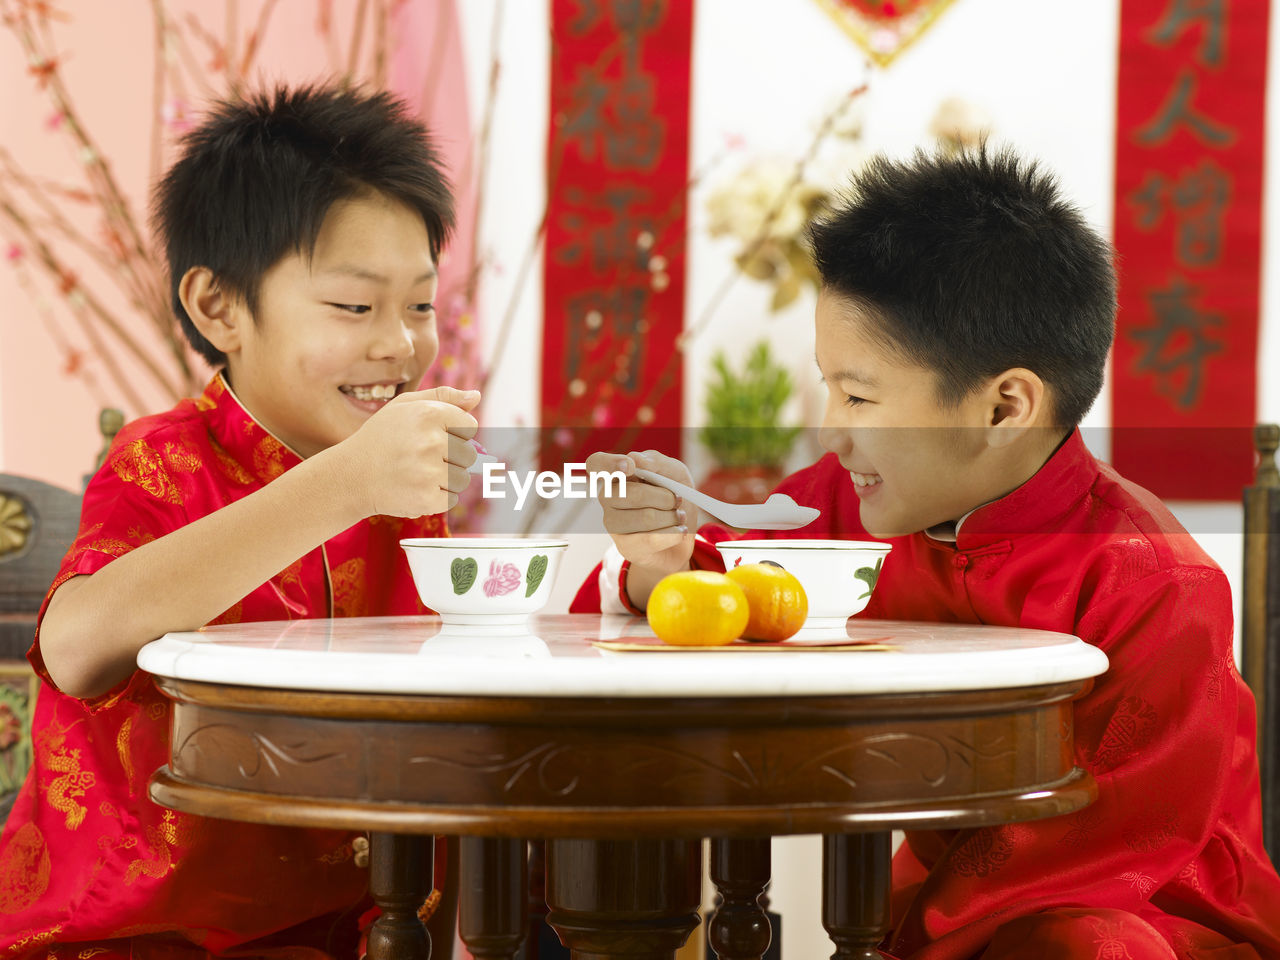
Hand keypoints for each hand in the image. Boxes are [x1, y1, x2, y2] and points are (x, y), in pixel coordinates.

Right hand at [339, 386, 480, 517]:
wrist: (350, 477)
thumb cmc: (381, 438)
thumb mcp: (404, 407)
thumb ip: (443, 397)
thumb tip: (476, 396)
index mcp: (427, 414)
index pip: (469, 426)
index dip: (454, 433)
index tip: (431, 436)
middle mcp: (429, 441)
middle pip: (469, 454)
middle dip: (450, 457)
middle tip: (420, 457)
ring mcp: (428, 472)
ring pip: (462, 478)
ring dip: (445, 479)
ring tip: (416, 473)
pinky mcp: (426, 498)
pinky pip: (451, 499)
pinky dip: (437, 497)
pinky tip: (415, 488)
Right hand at [587, 449, 697, 575]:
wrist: (683, 532)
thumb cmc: (673, 497)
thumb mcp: (674, 472)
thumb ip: (656, 462)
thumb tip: (635, 458)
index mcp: (618, 475)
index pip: (597, 464)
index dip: (609, 464)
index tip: (630, 467)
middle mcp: (608, 498)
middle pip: (631, 494)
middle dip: (665, 497)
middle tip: (677, 500)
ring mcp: (613, 524)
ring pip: (645, 518)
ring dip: (672, 517)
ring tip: (679, 517)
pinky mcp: (625, 547)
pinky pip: (651, 540)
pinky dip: (673, 534)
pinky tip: (679, 532)